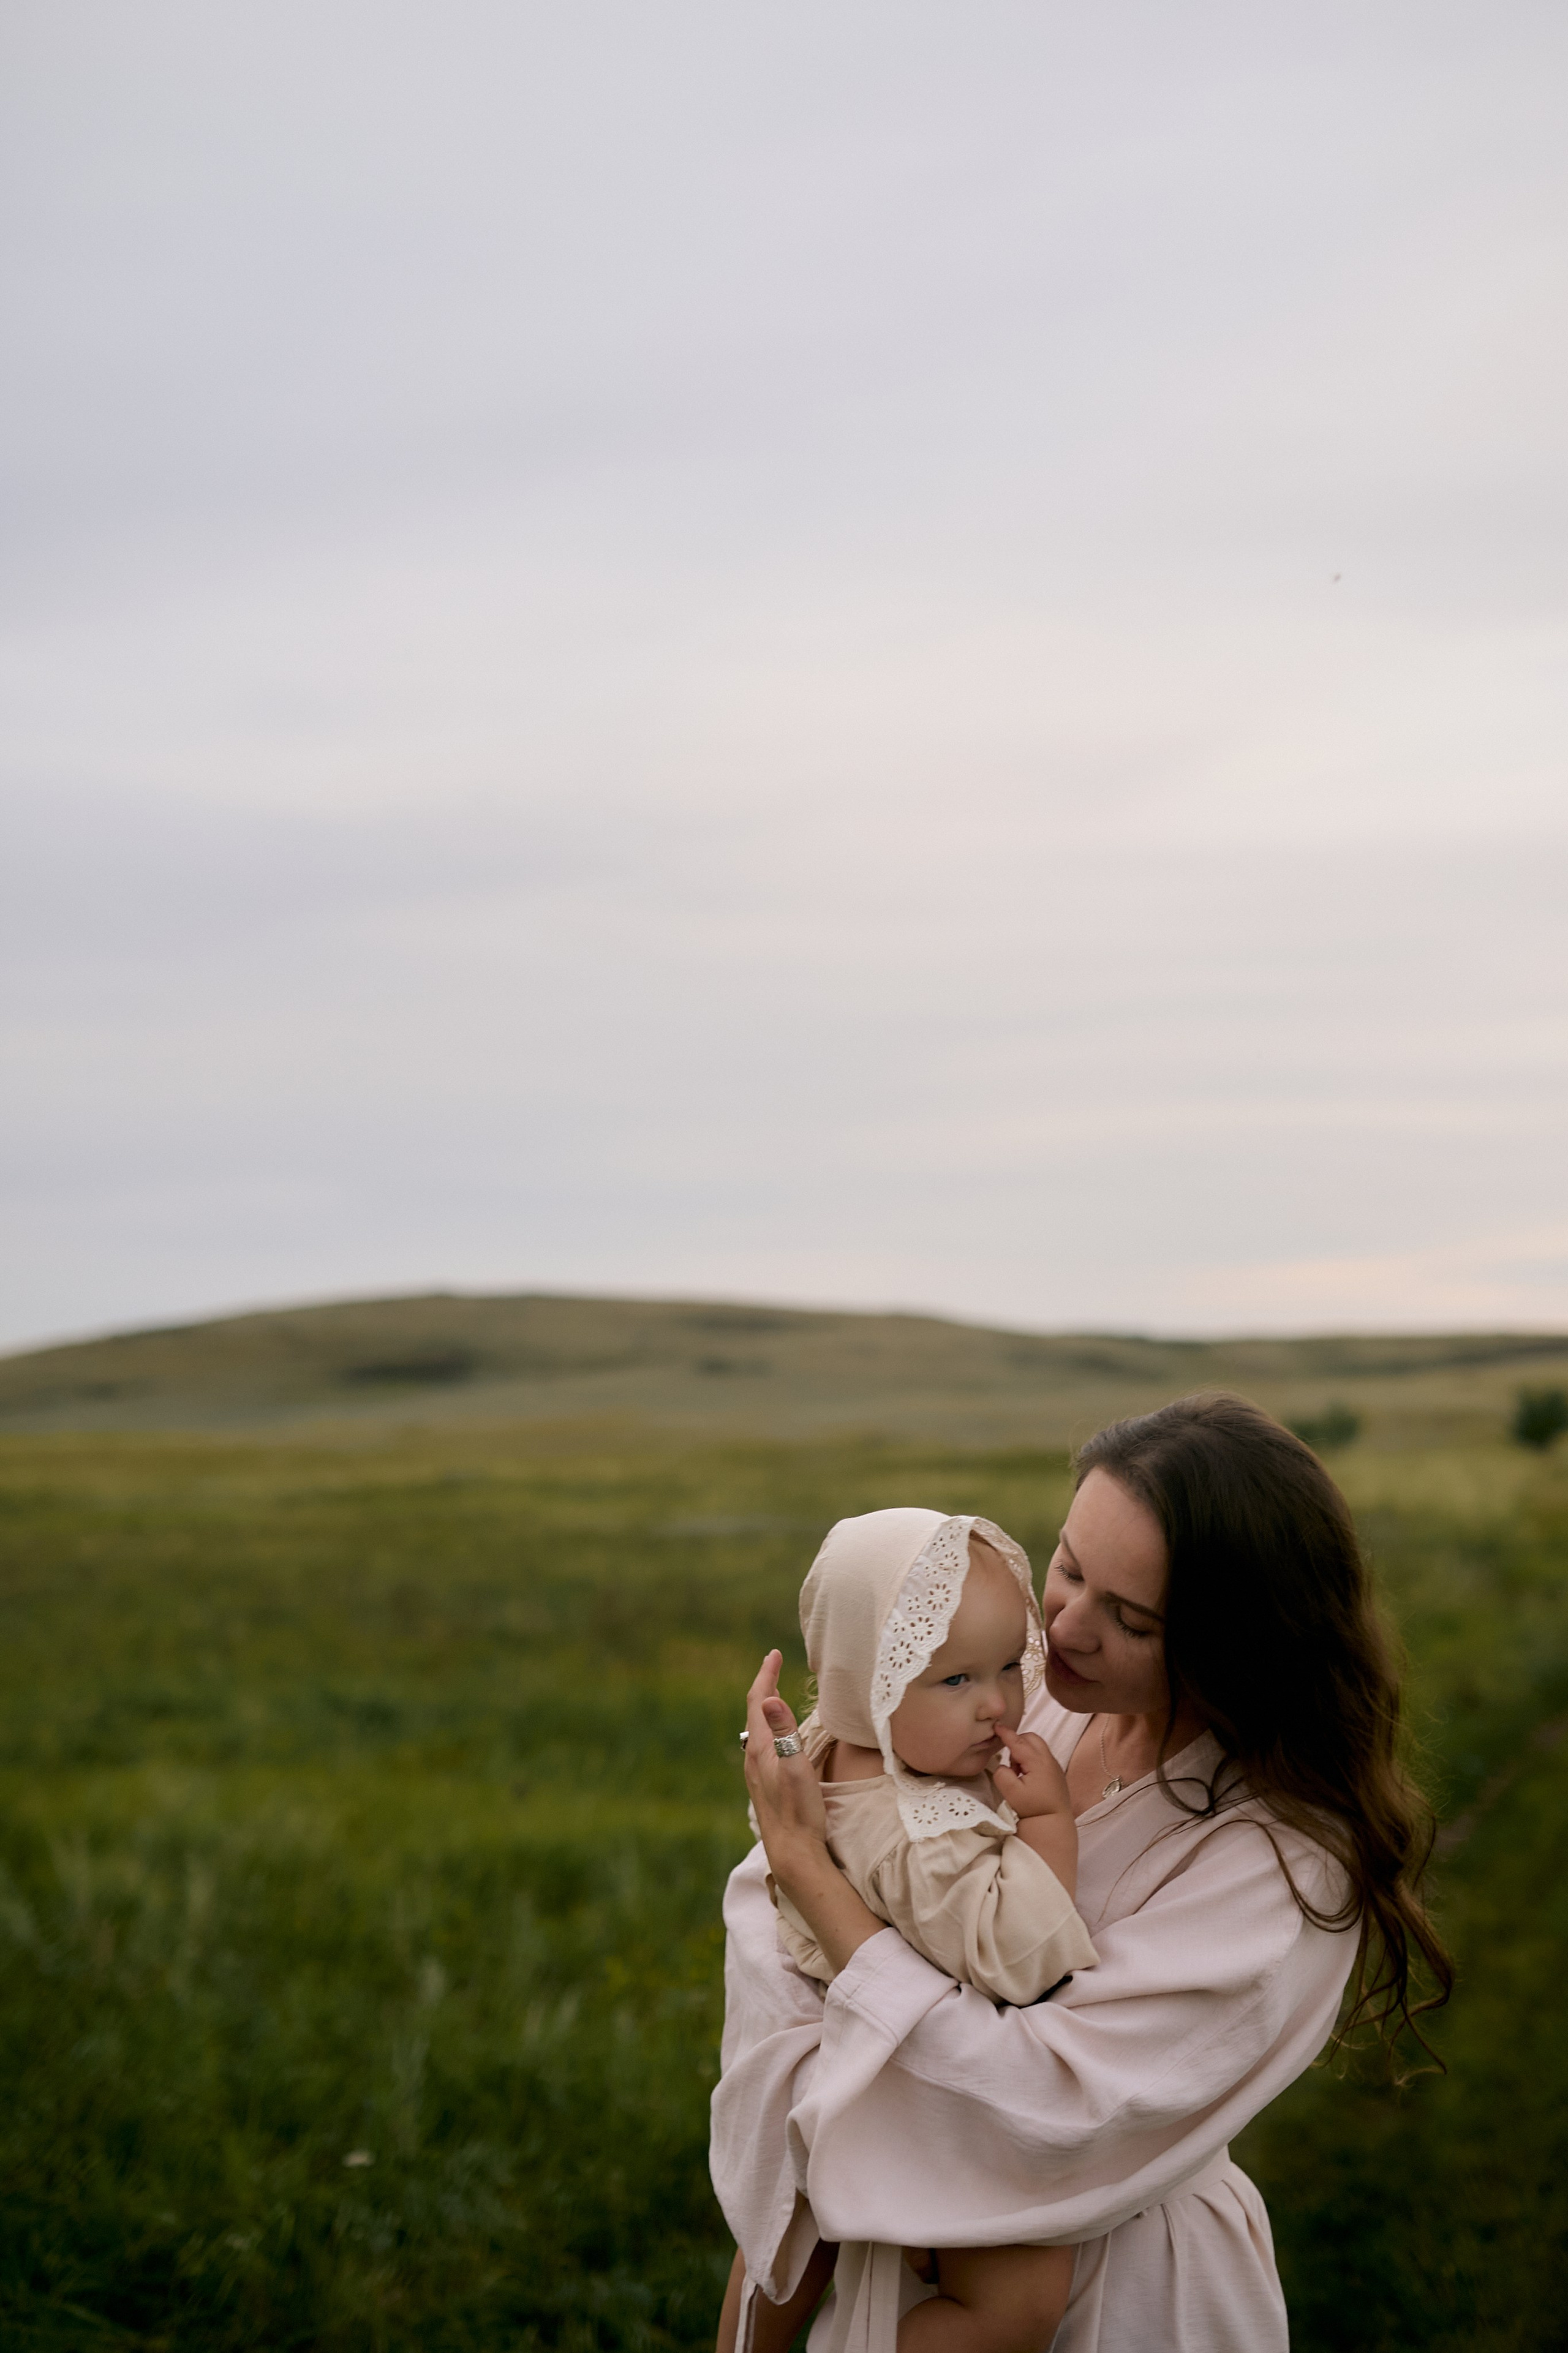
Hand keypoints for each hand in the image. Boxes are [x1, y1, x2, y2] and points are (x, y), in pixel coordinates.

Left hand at [743, 1650, 828, 1866]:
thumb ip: (785, 1733)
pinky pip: (761, 1744)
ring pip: (757, 1729)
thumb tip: (769, 1698)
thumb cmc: (799, 1811)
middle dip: (764, 1685)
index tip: (773, 1653)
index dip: (766, 1675)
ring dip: (764, 1707)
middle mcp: (753, 1757)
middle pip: (755, 1711)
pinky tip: (776, 1737)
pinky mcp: (763, 1784)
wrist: (792, 1852)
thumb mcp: (796, 1767)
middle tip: (773, 1665)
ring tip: (774, 1693)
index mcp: (760, 1748)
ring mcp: (756, 1772)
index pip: (758, 1701)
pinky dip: (768, 1727)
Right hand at [993, 1724, 1072, 1819]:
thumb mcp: (1011, 1793)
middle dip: (1017, 1742)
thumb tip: (1003, 1766)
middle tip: (1010, 1761)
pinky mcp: (1056, 1773)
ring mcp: (1054, 1765)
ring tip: (1018, 1772)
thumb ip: (1002, 1774)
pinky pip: (1042, 1755)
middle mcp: (1048, 1759)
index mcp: (1037, 1761)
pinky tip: (1027, 1776)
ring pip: (1037, 1746)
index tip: (996, 1725)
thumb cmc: (1033, 1808)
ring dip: (1024, 1751)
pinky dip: (1032, 1758)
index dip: (1006, 1733)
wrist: (1054, 1822)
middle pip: (1031, 1738)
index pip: (1018, 1741)